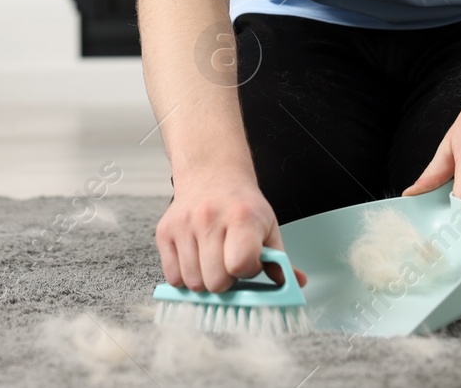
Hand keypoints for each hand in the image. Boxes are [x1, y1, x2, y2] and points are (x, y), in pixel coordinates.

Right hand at [156, 170, 307, 291]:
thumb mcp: (268, 226)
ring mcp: (183, 225)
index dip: (247, 271)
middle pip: (215, 281)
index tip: (249, 263)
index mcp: (241, 217)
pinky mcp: (164, 232)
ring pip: (193, 283)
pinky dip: (186, 277)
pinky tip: (197, 261)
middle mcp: (209, 218)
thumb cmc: (241, 204)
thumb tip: (296, 284)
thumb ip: (280, 260)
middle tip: (230, 264)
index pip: (240, 265)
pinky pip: (173, 276)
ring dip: (205, 280)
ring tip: (213, 261)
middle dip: (226, 282)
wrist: (212, 175)